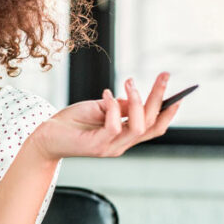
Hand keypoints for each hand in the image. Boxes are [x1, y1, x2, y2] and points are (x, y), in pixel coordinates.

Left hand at [31, 72, 181, 159]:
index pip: (154, 127)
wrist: (44, 137)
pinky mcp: (97, 146)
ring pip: (139, 127)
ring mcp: (111, 147)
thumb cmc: (70, 122)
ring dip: (138, 101)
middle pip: (152, 124)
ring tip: (130, 83)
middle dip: (161, 98)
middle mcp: (122, 144)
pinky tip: (105, 95)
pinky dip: (113, 108)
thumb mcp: (98, 109)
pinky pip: (115, 126)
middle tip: (164, 75)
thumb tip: (135, 98)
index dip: (168, 113)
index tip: (179, 95)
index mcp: (124, 136)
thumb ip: (118, 106)